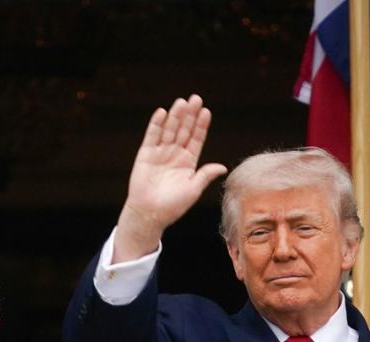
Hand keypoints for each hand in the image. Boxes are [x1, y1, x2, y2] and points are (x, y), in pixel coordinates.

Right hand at [114, 95, 226, 260]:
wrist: (149, 214)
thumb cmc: (172, 206)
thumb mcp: (193, 190)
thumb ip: (205, 176)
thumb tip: (223, 167)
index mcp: (188, 162)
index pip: (196, 139)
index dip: (201, 126)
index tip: (206, 112)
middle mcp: (175, 154)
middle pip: (184, 130)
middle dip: (190, 115)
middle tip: (196, 99)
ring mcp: (160, 152)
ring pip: (169, 130)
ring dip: (175, 116)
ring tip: (182, 102)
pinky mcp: (146, 154)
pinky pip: (152, 136)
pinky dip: (156, 124)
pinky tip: (162, 112)